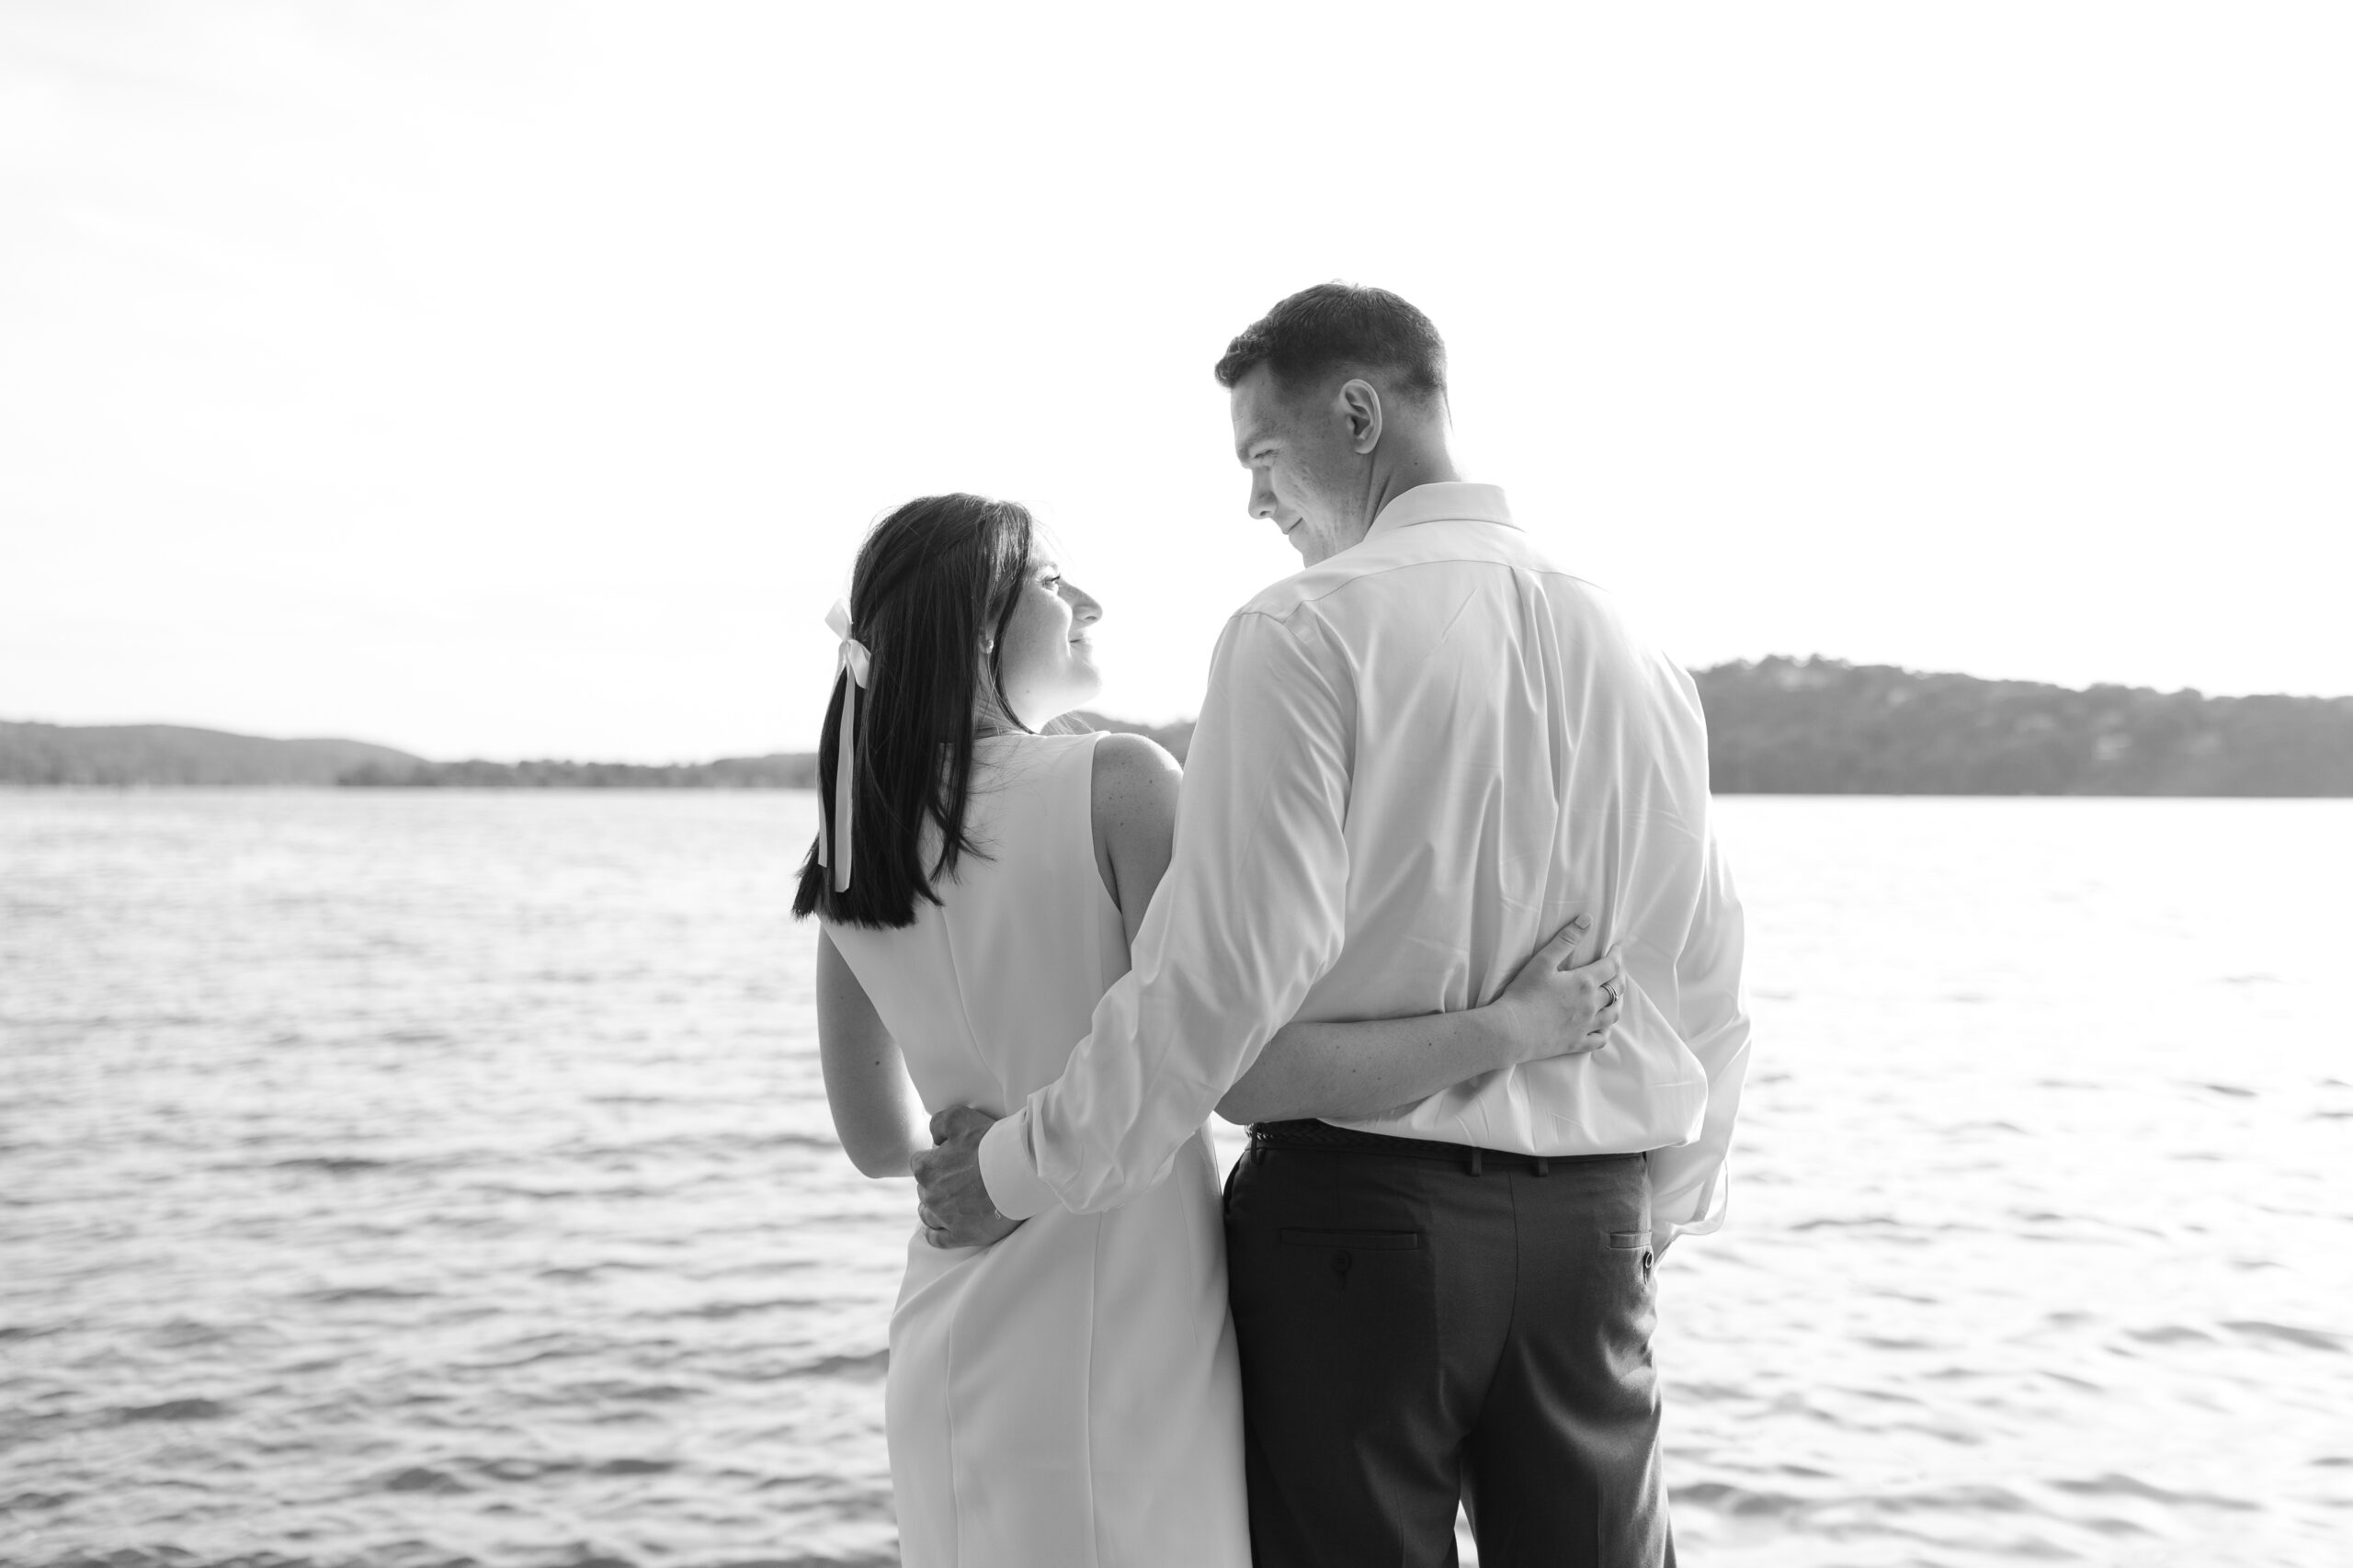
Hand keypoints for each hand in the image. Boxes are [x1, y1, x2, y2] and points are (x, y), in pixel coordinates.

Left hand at [909, 1105, 1023, 1249]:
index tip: (949, 1159)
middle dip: (936, 1183)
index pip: (918, 1163)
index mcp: (926, 1168)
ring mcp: (945, 1217)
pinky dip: (936, 1234)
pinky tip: (940, 1229)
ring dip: (934, 1208)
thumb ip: (938, 1124)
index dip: (934, 1159)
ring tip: (950, 1203)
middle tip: (958, 1178)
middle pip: (924, 1189)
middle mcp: (930, 1195)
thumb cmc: (991, 1142)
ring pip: (928, 1215)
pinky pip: (938, 1239)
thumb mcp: (959, 1117)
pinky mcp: (962, 1235)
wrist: (1020, 1170)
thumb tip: (934, 1140)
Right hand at [1485, 917, 1625, 1066]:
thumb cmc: (1524, 994)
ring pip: (1613, 1014)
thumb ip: (1566, 939)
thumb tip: (1587, 920)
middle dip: (1620, 976)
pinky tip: (1605, 1025)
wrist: (1512, 1031)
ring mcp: (1585, 1026)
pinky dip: (1607, 1030)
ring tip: (1617, 995)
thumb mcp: (1542, 961)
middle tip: (1618, 969)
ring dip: (1619, 1002)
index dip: (1616, 955)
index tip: (1616, 948)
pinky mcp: (1577, 1042)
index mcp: (1584, 983)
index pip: (1611, 966)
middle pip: (1615, 989)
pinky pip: (1601, 1038)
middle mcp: (1591, 1005)